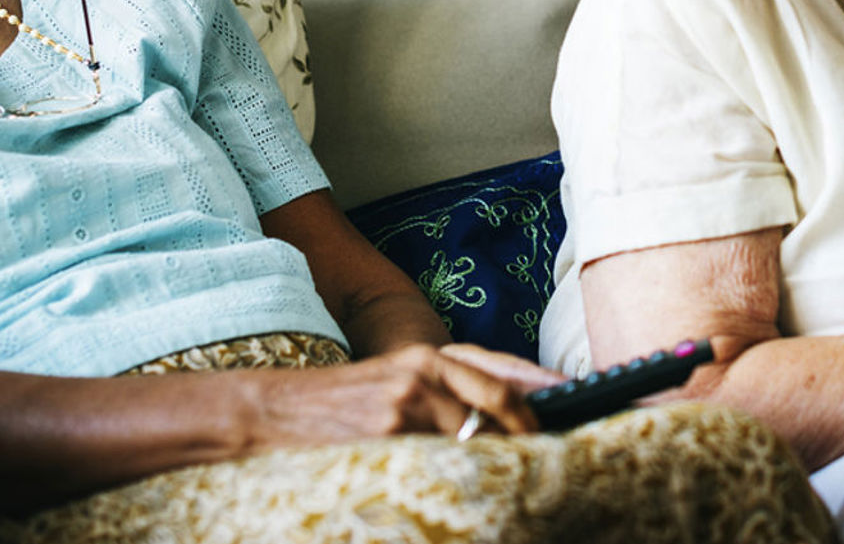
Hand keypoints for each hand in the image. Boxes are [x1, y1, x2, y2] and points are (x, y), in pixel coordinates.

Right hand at [243, 342, 545, 450]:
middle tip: (543, 456)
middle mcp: (421, 372)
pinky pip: (438, 461)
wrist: (270, 411)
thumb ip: (445, 390)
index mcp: (425, 354)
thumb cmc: (338, 402)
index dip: (540, 394)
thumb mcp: (394, 379)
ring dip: (492, 460)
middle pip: (498, 403)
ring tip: (506, 480)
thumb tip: (505, 414)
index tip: (572, 409)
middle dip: (525, 432)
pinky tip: (464, 490)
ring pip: (472, 436)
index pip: (501, 372)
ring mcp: (404, 404)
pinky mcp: (385, 436)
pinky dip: (458, 475)